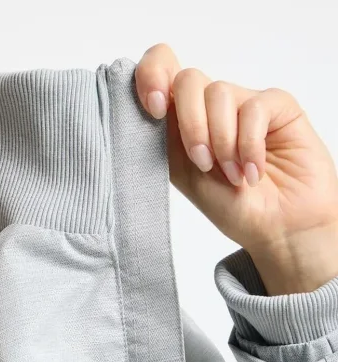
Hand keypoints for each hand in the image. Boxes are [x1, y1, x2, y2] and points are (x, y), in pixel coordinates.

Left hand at [135, 43, 337, 293]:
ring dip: (221, 142)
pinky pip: (254, 107)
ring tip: (233, 177)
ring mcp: (244, 103)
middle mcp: (212, 107)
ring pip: (219, 92)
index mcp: (182, 121)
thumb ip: (164, 139)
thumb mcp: (184, 175)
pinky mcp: (277, 106)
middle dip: (190, 123)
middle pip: (189, 79)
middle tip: (202, 163)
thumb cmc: (231, 207)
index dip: (152, 75)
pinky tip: (253, 172)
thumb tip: (144, 105)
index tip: (154, 109)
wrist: (276, 228)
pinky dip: (249, 145)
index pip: (161, 71)